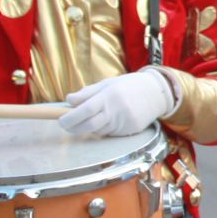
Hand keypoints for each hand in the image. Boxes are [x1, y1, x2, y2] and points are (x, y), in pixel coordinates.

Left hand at [58, 67, 177, 136]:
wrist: (155, 92)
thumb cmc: (128, 86)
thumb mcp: (107, 83)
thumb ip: (87, 93)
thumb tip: (69, 100)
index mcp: (109, 96)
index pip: (85, 109)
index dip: (71, 117)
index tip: (60, 120)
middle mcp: (116, 110)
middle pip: (89, 125)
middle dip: (74, 127)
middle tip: (67, 124)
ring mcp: (124, 122)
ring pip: (99, 131)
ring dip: (91, 126)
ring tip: (96, 115)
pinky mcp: (130, 130)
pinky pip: (110, 133)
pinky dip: (104, 128)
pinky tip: (111, 119)